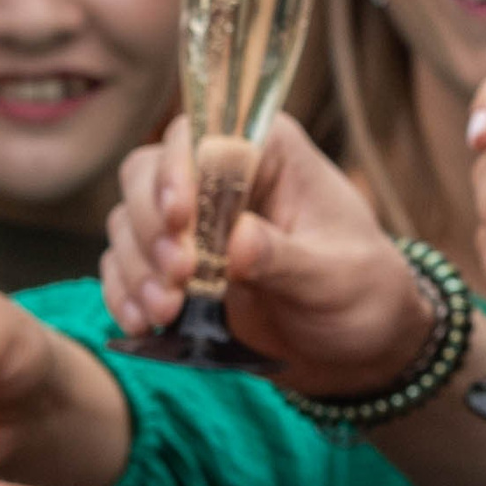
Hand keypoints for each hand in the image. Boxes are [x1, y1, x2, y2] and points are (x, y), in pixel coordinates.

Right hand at [105, 116, 437, 395]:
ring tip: (165, 311)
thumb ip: (286, 259)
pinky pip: (125, 266)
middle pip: (147, 175)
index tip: (180, 221)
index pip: (200, 135)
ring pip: (130, 222)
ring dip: (137, 267)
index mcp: (268, 153)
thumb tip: (238, 242)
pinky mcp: (175, 266)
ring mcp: (192, 222)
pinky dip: (124, 293)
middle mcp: (221, 177)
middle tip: (179, 278)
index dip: (177, 171)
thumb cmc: (361, 294)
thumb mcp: (335, 278)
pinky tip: (140, 322)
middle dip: (151, 229)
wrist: (357, 350)